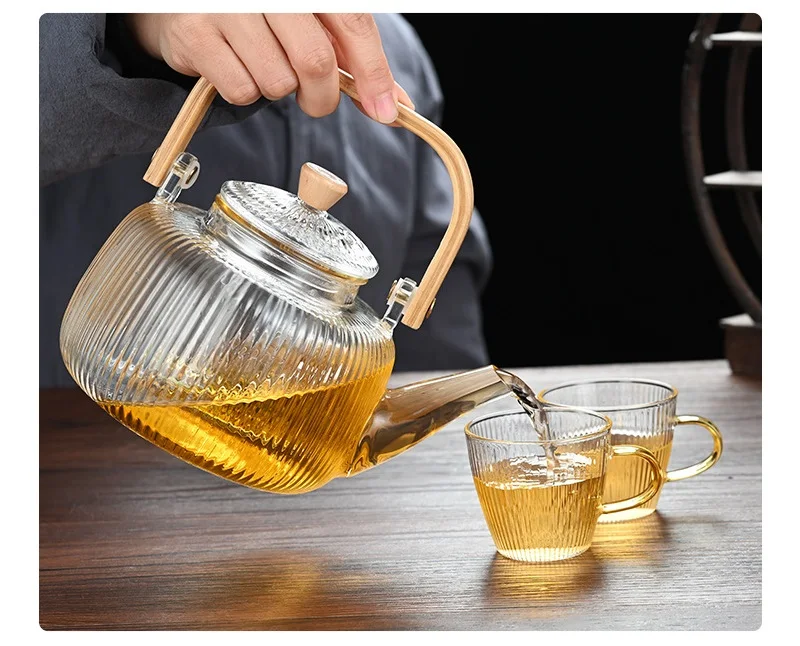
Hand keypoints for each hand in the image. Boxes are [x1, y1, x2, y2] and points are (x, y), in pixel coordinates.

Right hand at [126, 13, 413, 122]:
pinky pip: (241, 90)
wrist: (184, 1)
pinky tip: (235, 66)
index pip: (353, 22)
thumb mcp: (310, 20)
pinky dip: (245, 92)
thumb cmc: (259, 12)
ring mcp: (227, 6)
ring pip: (277, 82)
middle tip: (315, 100)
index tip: (385, 111)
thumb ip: (350, 55)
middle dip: (322, 96)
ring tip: (262, 64)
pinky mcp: (195, 33)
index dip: (373, 71)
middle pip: (315, 61)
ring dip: (278, 89)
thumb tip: (393, 102)